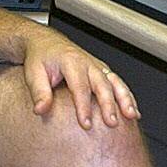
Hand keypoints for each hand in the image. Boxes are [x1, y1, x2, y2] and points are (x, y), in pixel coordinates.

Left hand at [21, 30, 139, 129]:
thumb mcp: (33, 73)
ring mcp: (97, 66)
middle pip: (102, 84)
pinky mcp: (102, 71)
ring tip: (131, 116)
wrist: (46, 42)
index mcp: (70, 61)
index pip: (79, 87)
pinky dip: (128, 97)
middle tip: (111, 123)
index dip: (84, 107)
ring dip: (125, 99)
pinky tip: (133, 112)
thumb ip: (39, 92)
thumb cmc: (40, 58)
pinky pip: (118, 83)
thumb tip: (40, 110)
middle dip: (108, 104)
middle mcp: (87, 62)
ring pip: (115, 82)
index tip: (86, 124)